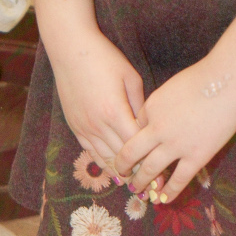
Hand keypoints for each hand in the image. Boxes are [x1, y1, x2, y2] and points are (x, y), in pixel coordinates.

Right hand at [51, 29, 146, 177]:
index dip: (151, 161)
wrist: (70, 50)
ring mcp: (84, 127)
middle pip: (122, 158)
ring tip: (138, 185)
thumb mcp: (130, 78)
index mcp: (115, 112)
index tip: (165, 173)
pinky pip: (91, 152)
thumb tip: (149, 127)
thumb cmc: (104, 59)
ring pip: (105, 159)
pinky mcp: (75, 126)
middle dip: (140, 173)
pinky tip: (116, 173)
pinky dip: (104, 164)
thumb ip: (140, 106)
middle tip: (156, 186)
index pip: (137, 146)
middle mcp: (98, 125)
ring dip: (122, 173)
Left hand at [113, 59, 235, 203]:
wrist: (227, 81)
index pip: (134, 128)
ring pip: (150, 170)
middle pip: (132, 152)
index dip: (132, 140)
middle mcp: (157, 129)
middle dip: (124, 166)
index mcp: (151, 108)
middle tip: (121, 174)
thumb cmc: (204, 77)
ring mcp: (175, 145)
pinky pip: (178, 179)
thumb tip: (160, 117)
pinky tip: (163, 200)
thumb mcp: (172, 86)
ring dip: (141, 182)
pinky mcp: (196, 156)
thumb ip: (163, 104)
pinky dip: (169, 191)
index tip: (131, 150)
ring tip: (136, 190)